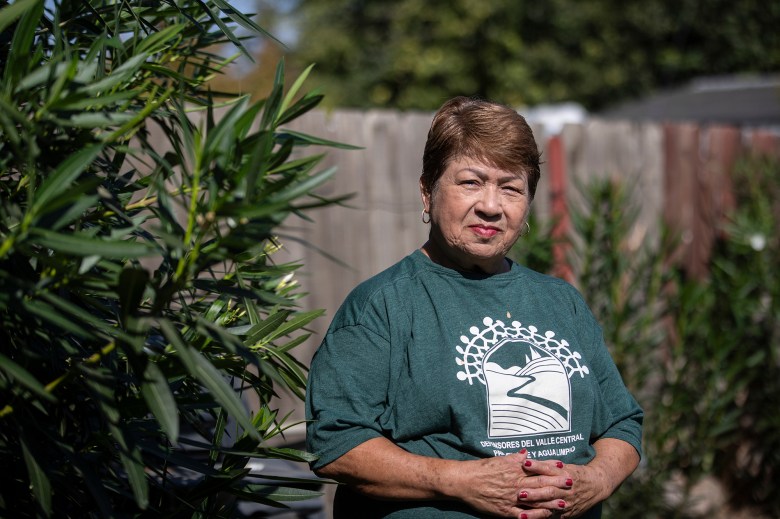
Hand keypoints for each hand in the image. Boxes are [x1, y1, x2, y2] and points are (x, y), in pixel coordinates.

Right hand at [453, 451, 571, 518]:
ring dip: (550, 502)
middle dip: (556, 484)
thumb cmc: (481, 469)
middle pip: (540, 484)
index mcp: (514, 469)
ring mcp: (511, 498)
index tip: (564, 467)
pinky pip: (523, 514)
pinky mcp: (505, 510)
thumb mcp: (499, 459)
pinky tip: (545, 516)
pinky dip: (535, 515)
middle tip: (571, 484)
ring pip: (535, 501)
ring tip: (564, 503)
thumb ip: (515, 457)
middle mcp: (515, 483)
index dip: (552, 468)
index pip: (537, 468)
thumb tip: (527, 453)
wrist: (465, 481)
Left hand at [519, 438, 639, 517]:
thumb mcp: (564, 466)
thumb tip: (526, 458)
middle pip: (549, 491)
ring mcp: (567, 503)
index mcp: (565, 475)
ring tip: (522, 513)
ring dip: (536, 510)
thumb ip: (546, 465)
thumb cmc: (575, 473)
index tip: (525, 464)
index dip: (537, 467)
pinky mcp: (566, 514)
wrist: (596, 486)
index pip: (549, 470)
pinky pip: (552, 517)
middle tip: (520, 493)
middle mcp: (567, 490)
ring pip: (550, 507)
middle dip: (535, 493)